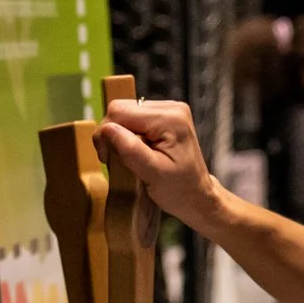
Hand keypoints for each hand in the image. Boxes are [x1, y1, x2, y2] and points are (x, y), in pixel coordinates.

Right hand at [99, 99, 222, 230]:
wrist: (197, 195)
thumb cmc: (179, 189)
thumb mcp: (152, 174)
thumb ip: (130, 149)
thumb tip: (107, 129)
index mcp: (170, 119)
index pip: (120, 111)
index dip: (106, 133)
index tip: (108, 158)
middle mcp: (172, 107)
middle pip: (121, 108)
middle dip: (112, 134)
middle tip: (115, 159)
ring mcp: (169, 109)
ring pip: (125, 112)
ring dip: (120, 135)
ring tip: (128, 157)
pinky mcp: (165, 115)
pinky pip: (133, 118)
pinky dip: (128, 134)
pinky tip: (136, 150)